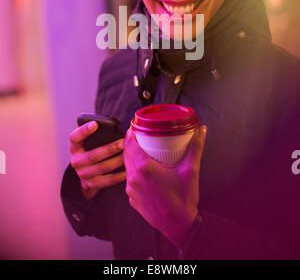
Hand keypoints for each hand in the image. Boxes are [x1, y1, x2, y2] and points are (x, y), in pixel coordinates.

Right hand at [69, 121, 126, 198]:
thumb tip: (116, 126)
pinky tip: (128, 170)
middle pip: (92, 155)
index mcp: (75, 146)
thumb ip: (97, 134)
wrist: (87, 173)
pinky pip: (107, 180)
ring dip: (117, 161)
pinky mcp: (91, 184)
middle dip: (110, 149)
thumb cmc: (92, 150)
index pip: (75, 137)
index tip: (95, 124)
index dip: (84, 131)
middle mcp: (76, 160)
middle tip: (123, 143)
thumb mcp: (89, 141)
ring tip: (129, 155)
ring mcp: (82, 174)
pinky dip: (119, 175)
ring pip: (102, 168)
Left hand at [123, 125, 206, 246]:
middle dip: (132, 144)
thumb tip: (201, 130)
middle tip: (142, 137)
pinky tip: (146, 173)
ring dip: (133, 159)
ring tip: (144, 153)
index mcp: (144, 168)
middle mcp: (133, 178)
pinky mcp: (132, 199)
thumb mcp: (191, 170)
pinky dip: (136, 173)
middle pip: (126, 154)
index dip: (130, 133)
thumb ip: (195, 147)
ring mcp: (131, 190)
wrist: (178, 226)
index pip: (129, 144)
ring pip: (127, 167)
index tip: (136, 127)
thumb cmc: (184, 199)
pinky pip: (130, 181)